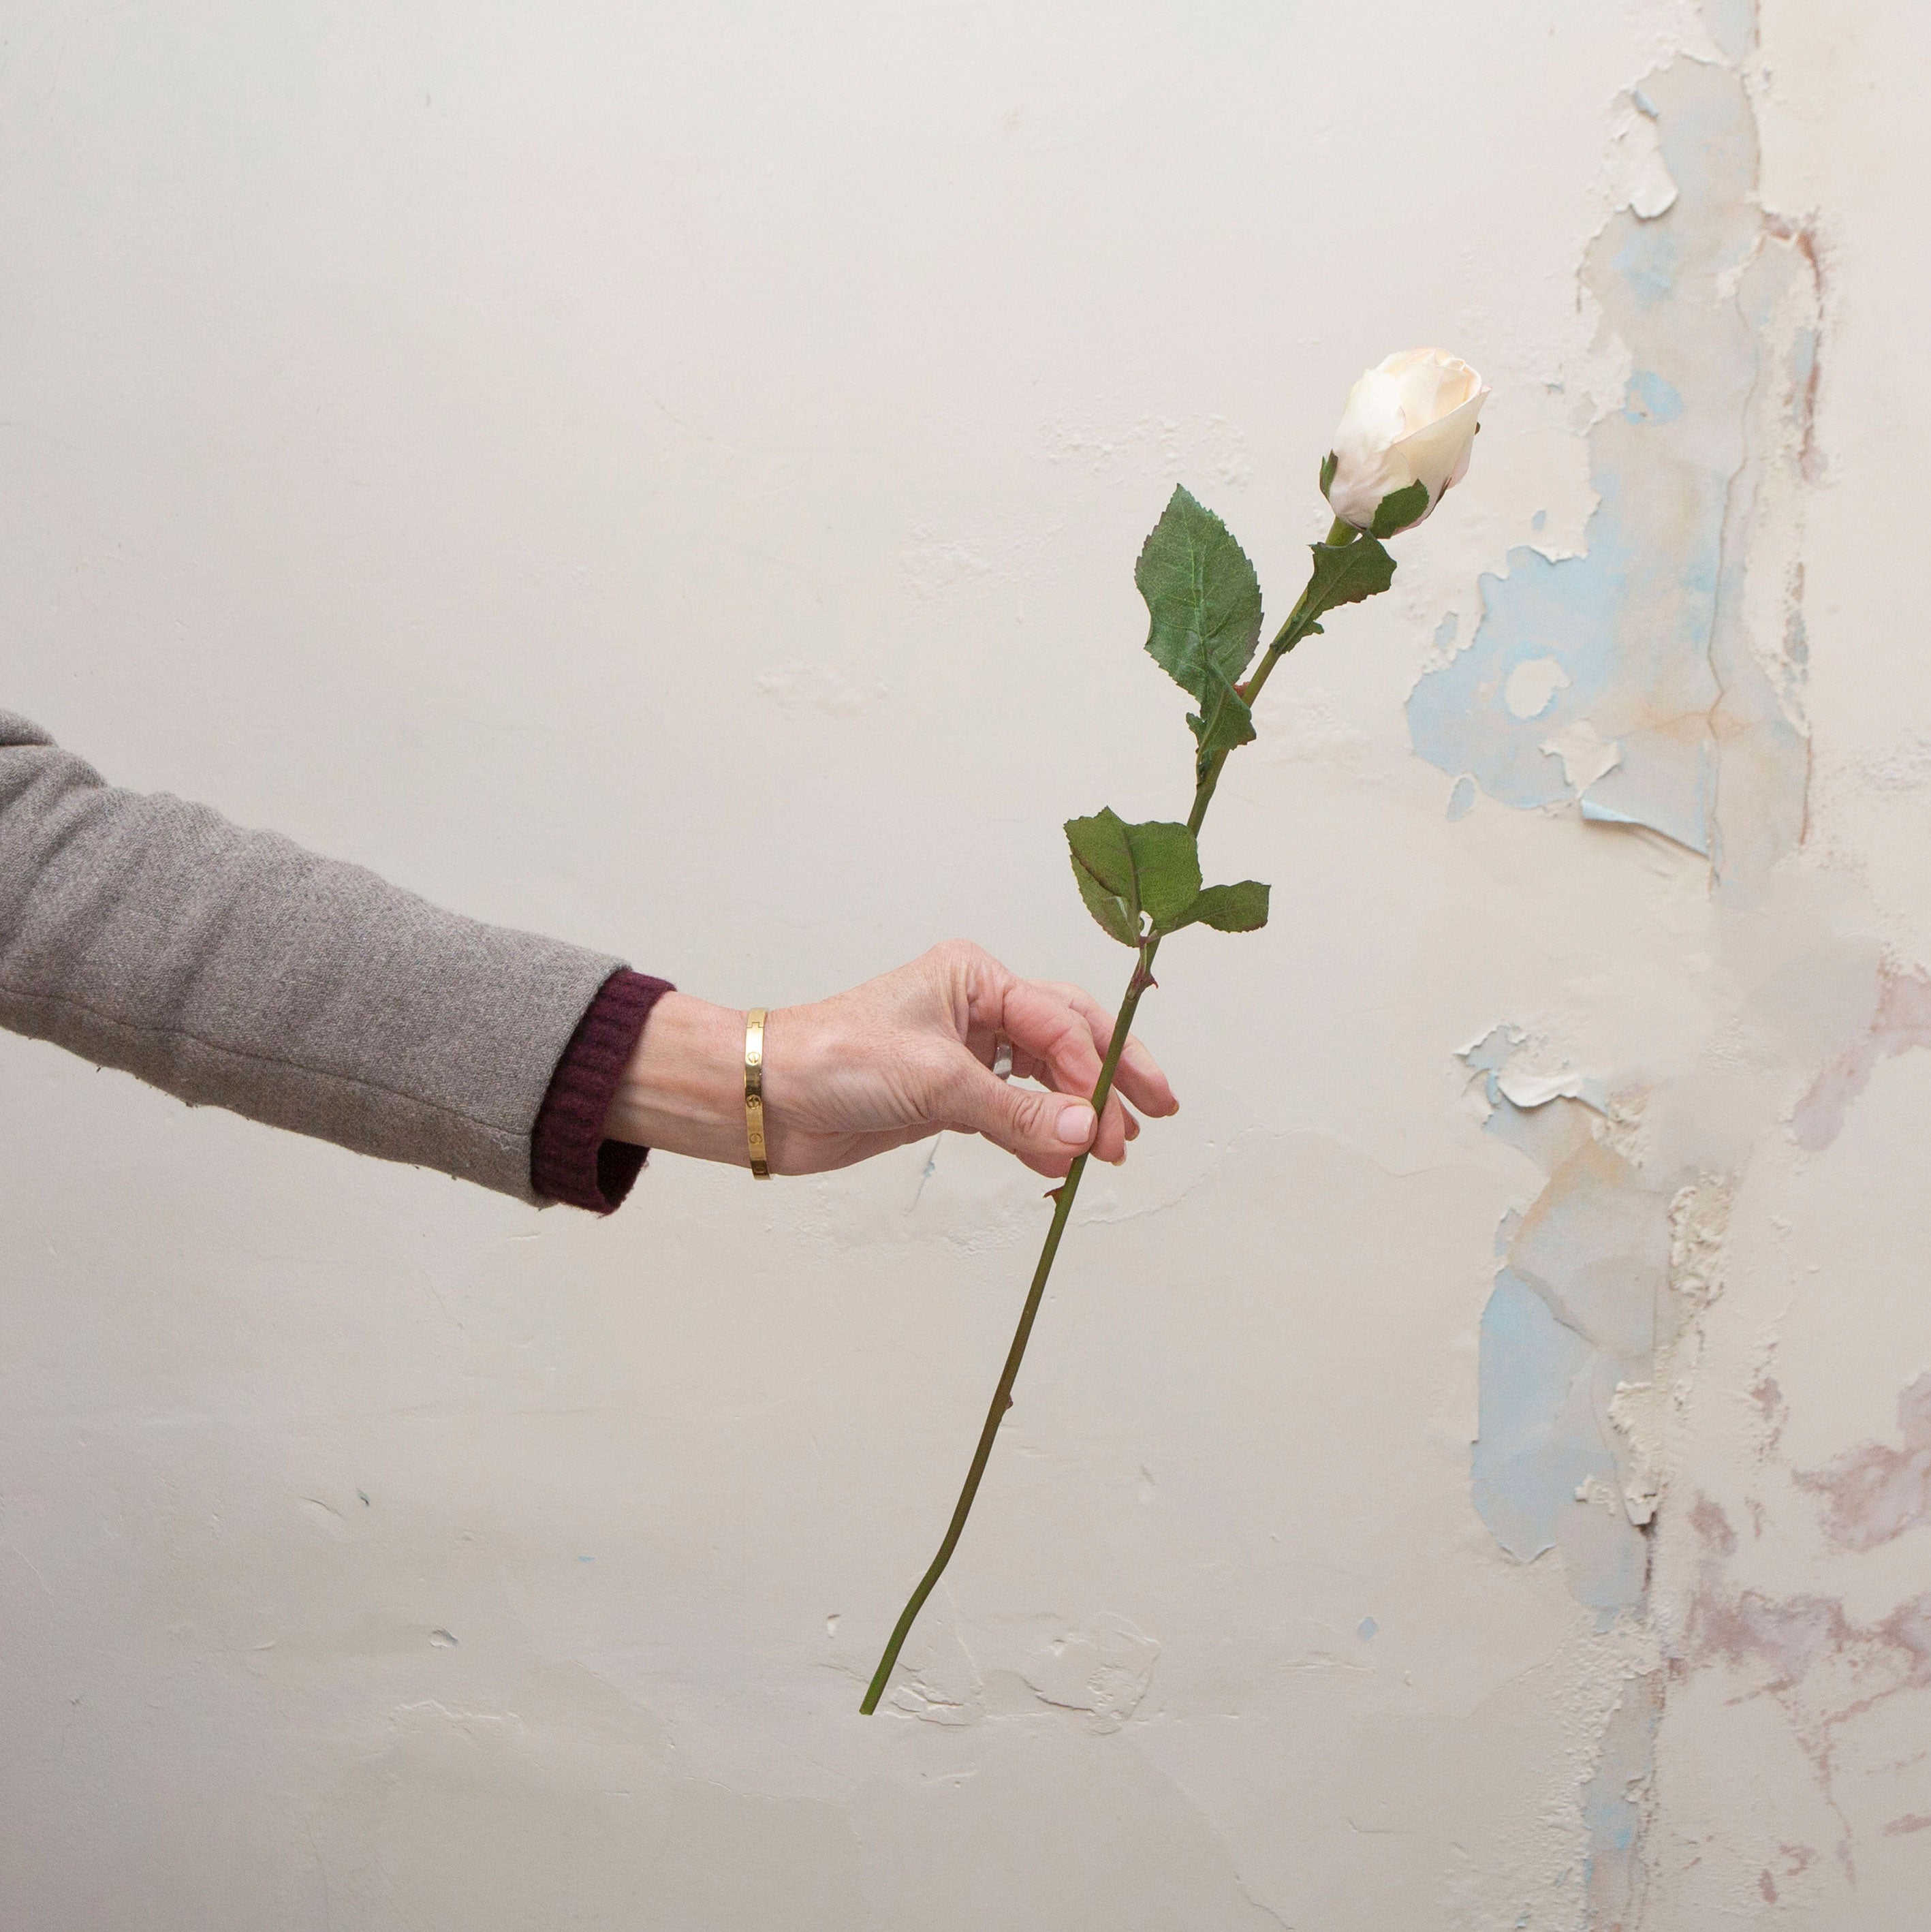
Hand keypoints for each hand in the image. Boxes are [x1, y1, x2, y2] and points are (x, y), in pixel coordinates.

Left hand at [603, 939, 1178, 1178]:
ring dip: (1079, 1113)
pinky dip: (1040, 1137)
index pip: (1060, 1020)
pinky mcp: (948, 1095)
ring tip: (1112, 1150)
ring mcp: (964, 1053)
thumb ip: (1017, 1113)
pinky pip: (1013, 1113)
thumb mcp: (936, 1082)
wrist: (767, 1097)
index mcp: (975, 977)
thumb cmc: (833, 1058)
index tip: (1114, 1119)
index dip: (1096, 1069)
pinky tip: (1063, 1161)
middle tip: (1153, 1116)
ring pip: (1045, 1079)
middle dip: (1110, 1079)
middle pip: (1068, 1040)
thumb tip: (1086, 1134)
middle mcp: (976, 1008)